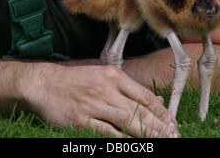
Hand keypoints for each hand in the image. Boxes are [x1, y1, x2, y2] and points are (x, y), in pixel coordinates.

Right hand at [21, 63, 179, 137]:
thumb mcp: (103, 76)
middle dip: (160, 126)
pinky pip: (106, 133)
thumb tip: (156, 101)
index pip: (144, 95)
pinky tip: (132, 144)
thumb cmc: (75, 80)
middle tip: (174, 137)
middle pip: (139, 110)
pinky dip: (122, 140)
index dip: (161, 112)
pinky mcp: (80, 120)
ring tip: (162, 141)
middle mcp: (106, 88)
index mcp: (113, 75)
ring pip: (127, 122)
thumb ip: (129, 89)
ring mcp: (93, 104)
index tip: (172, 124)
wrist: (44, 83)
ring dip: (147, 134)